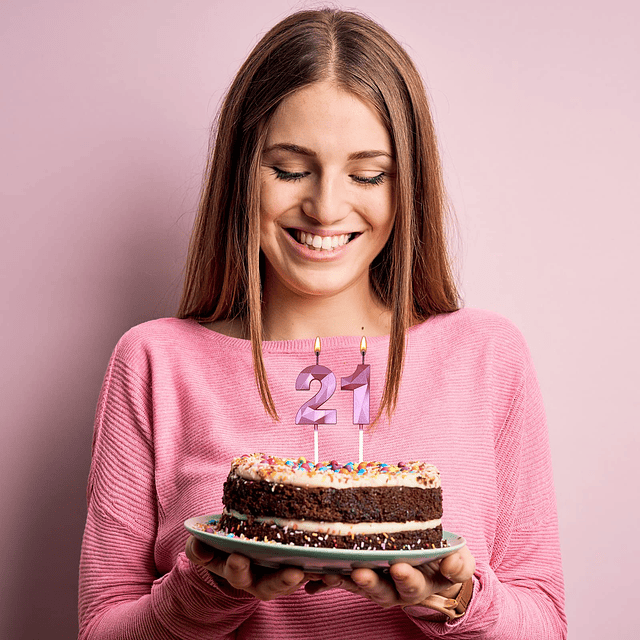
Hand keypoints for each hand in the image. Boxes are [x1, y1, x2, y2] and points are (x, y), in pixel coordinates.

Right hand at [185, 536, 320, 600]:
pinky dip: (321, 572)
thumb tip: (198, 547)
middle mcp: (258, 579)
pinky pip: (310, 573)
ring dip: (307, 578)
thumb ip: (199, 548)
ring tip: (318, 570)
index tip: (238, 556)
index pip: (237, 573)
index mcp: (237, 572)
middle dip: (281, 581)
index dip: (237, 567)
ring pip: (293, 583)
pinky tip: (335, 563)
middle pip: (270, 587)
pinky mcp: (296, 569)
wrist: (238, 546)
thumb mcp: (206, 546)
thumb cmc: (221, 545)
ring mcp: (277, 576)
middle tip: (293, 572)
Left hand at [305, 546, 474, 608]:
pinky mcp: (357, 575)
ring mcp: (374, 582)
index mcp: (418, 584)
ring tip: (331, 573)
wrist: (431, 562)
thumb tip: (452, 564)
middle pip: (380, 591)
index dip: (406, 578)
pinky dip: (325, 580)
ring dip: (344, 580)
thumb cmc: (444, 558)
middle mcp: (394, 589)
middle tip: (361, 573)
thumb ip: (458, 564)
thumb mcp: (458, 560)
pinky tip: (312, 579)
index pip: (412, 585)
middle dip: (370, 583)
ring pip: (357, 585)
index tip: (399, 568)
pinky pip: (340, 579)